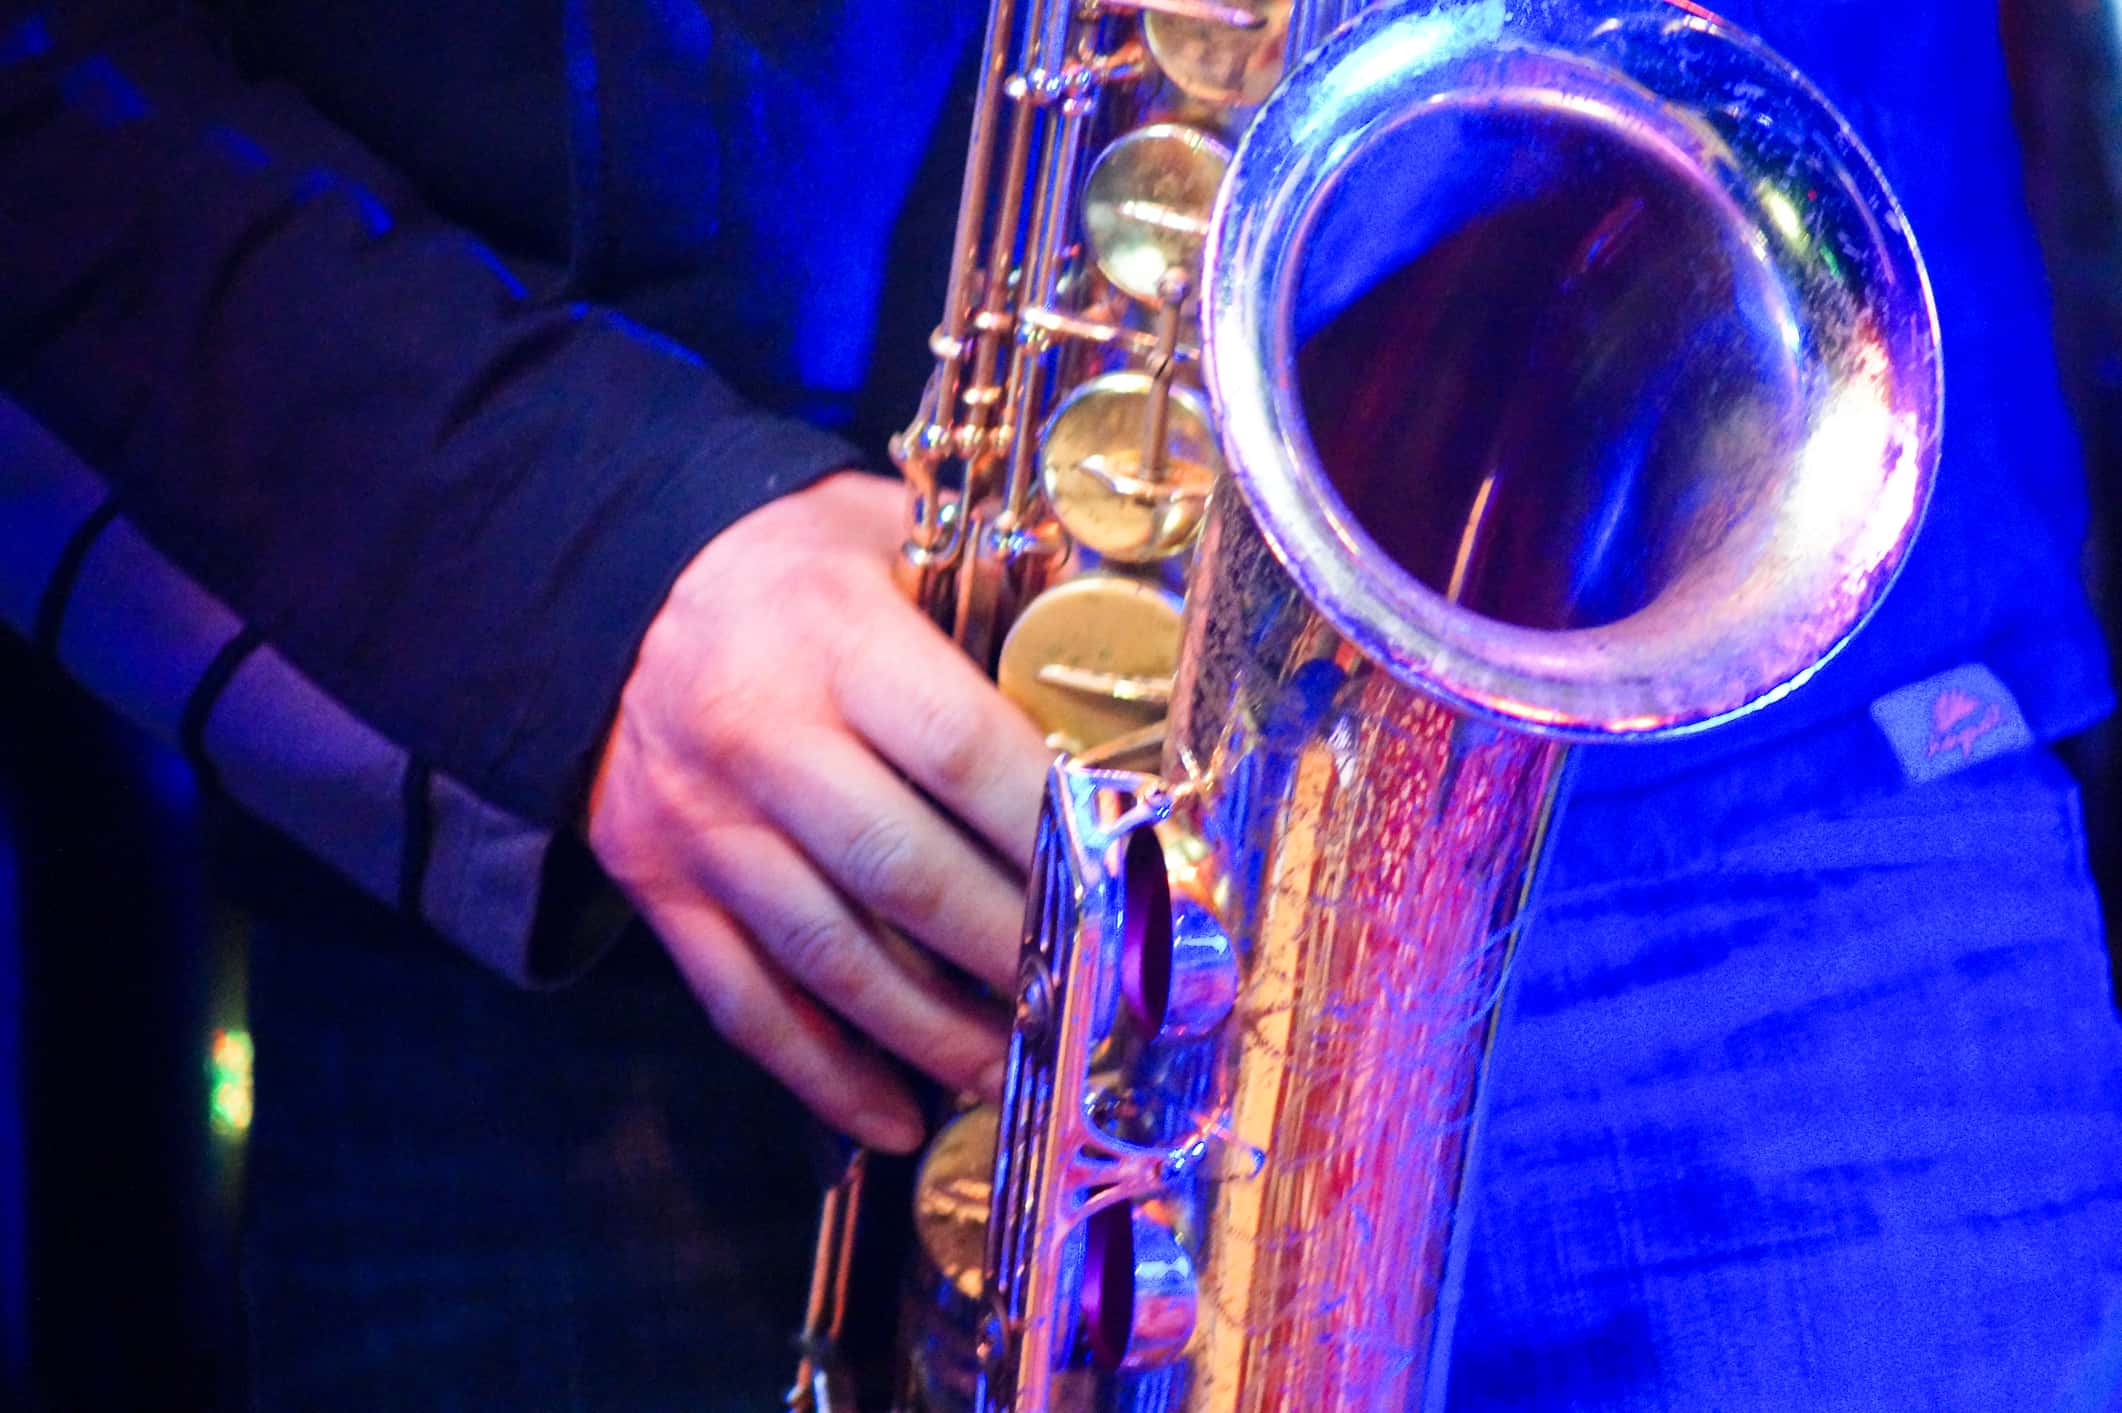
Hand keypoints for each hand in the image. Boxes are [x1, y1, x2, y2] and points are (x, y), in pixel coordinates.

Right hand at [586, 471, 1051, 1152]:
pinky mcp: (658, 885)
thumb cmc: (778, 563)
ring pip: (830, 956)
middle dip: (1010, 949)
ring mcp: (704, 825)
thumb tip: (1114, 660)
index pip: (962, 749)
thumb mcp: (879, 530)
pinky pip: (743, 1000)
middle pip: (905, 872)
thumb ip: (988, 587)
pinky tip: (894, 1117)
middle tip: (1089, 996)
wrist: (596, 586)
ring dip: (931, 1032)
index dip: (1046, 827)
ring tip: (1012, 1070)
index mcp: (833, 641)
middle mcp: (761, 736)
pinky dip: (821, 1071)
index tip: (1120, 880)